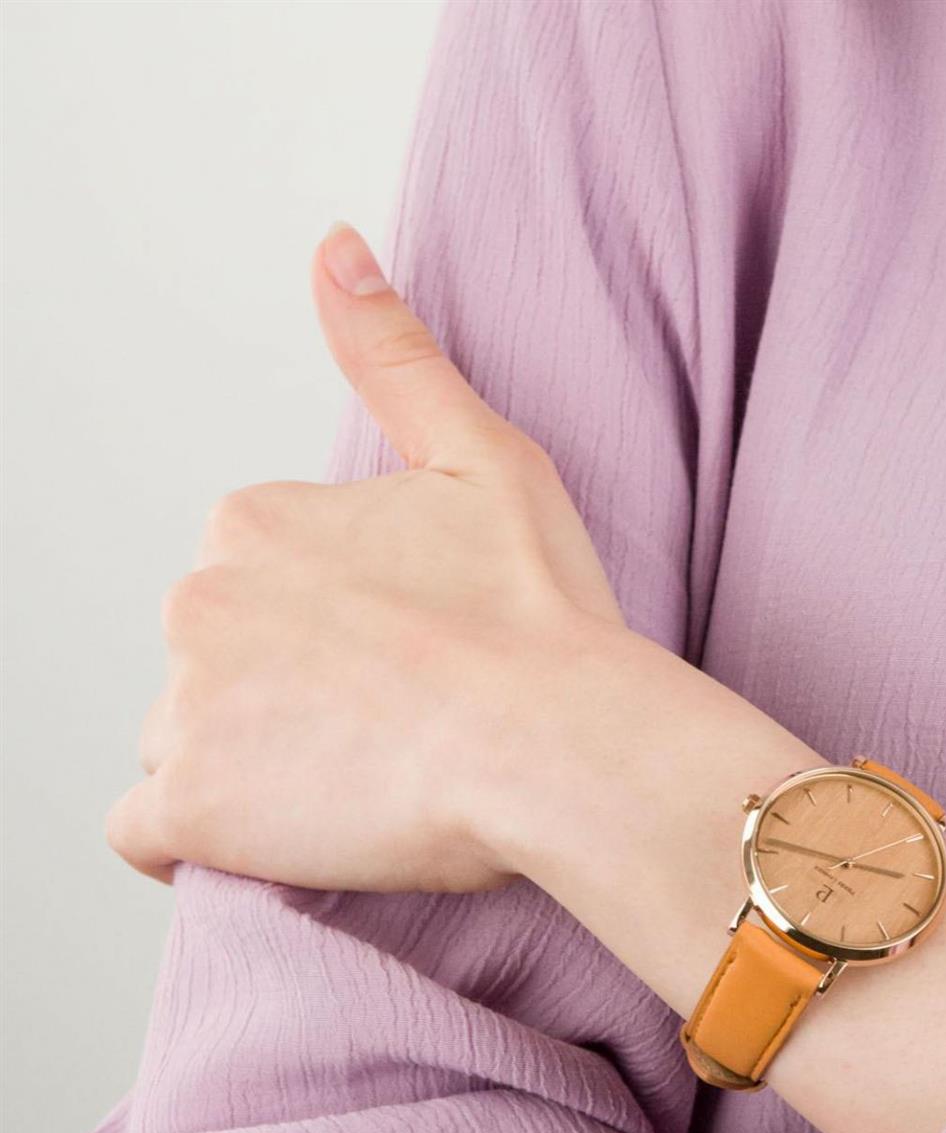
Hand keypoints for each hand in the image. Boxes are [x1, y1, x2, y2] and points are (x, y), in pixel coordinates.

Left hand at [106, 223, 631, 891]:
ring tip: (356, 785)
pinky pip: (146, 830)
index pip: (253, 587)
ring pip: (184, 740)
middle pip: (214, 662)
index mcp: (256, 523)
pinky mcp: (193, 804)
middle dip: (281, 695)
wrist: (562, 742)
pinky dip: (197, 836)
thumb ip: (395, 356)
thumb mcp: (486, 458)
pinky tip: (279, 832)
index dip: (328, 633)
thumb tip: (333, 246)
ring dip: (249, 765)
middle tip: (390, 728)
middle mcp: (197, 599)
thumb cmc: (542, 615)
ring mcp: (186, 705)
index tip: (401, 663)